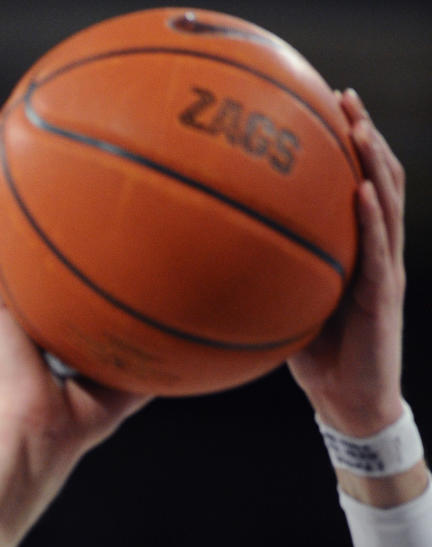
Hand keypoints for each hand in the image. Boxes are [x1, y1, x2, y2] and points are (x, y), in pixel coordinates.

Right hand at [0, 170, 150, 488]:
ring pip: (1, 236)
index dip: (83, 233)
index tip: (104, 197)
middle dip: (45, 202)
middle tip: (59, 159)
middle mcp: (33, 301)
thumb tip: (212, 321)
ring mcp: (6, 298)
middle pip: (34, 242)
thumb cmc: (86, 414)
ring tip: (13, 150)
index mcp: (62, 316)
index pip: (68, 266)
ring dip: (5, 196)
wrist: (43, 431)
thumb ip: (166, 348)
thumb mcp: (137, 375)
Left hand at [287, 89, 405, 436]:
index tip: (323, 105)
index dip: (346, 146)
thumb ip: (262, 274)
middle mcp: (374, 251)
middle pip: (378, 179)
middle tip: (343, 95)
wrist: (348, 401)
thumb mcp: (284, 304)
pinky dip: (374, 218)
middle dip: (364, 134)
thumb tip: (207, 253)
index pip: (355, 184)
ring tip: (358, 125)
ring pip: (389, 204)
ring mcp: (385, 270)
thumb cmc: (315, 354)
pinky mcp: (384, 296)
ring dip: (375, 162)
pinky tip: (363, 190)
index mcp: (353, 249)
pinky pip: (380, 251)